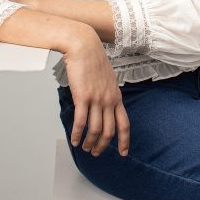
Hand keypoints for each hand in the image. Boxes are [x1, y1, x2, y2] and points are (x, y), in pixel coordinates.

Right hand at [63, 29, 129, 157]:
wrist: (84, 46)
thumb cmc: (93, 59)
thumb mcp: (108, 78)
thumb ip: (108, 93)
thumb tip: (105, 105)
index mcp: (116, 96)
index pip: (124, 123)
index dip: (125, 140)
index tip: (123, 152)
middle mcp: (109, 100)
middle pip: (109, 131)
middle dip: (103, 146)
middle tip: (95, 152)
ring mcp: (96, 99)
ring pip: (95, 130)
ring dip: (89, 142)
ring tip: (84, 148)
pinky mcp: (83, 97)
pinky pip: (81, 122)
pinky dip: (77, 134)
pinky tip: (74, 140)